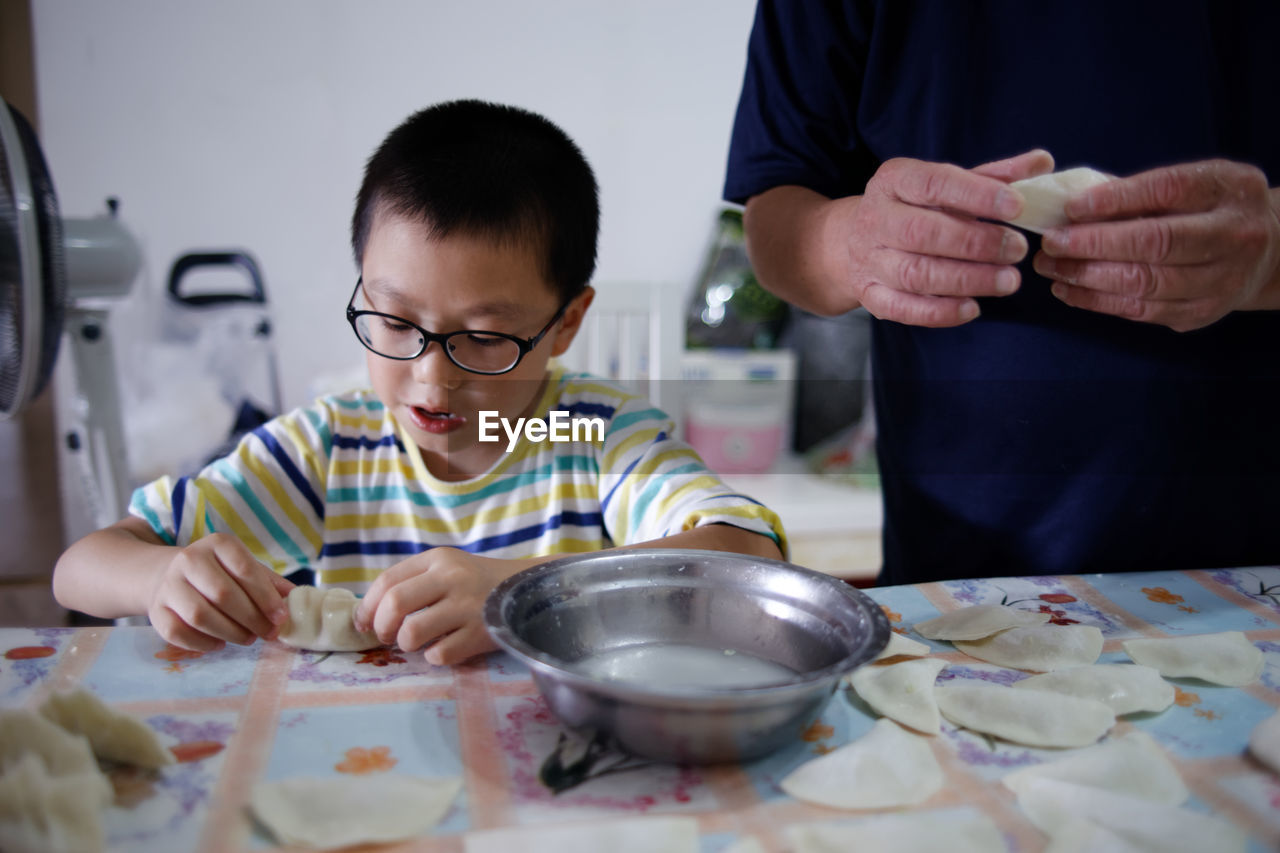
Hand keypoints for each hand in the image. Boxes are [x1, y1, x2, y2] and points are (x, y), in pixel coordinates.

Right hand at [148, 533, 293, 650]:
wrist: (172, 575)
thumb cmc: (221, 574)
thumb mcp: (247, 568)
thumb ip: (271, 583)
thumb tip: (297, 599)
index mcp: (218, 544)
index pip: (245, 569)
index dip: (266, 597)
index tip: (280, 617)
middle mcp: (189, 559)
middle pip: (223, 594)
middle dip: (251, 618)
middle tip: (268, 633)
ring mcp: (169, 584)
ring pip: (200, 616)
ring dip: (230, 633)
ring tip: (248, 638)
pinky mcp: (155, 609)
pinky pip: (178, 633)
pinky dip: (202, 644)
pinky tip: (219, 644)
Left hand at [354, 549, 534, 665]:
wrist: (531, 589)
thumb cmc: (478, 582)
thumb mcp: (448, 568)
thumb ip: (413, 582)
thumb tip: (368, 613)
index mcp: (439, 560)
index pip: (387, 581)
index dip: (367, 607)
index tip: (364, 624)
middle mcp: (452, 579)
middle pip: (395, 604)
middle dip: (382, 627)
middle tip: (387, 637)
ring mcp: (468, 607)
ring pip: (413, 632)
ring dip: (406, 644)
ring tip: (416, 643)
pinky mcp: (481, 633)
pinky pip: (440, 654)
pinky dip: (434, 657)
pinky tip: (444, 649)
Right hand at [832, 148, 1052, 326]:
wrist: (854, 239)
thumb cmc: (915, 208)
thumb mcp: (949, 183)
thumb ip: (994, 176)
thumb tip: (1043, 163)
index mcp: (894, 180)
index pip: (933, 184)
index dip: (976, 195)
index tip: (1017, 207)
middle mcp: (875, 218)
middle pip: (922, 233)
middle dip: (976, 244)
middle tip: (1018, 250)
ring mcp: (869, 260)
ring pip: (916, 274)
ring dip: (967, 280)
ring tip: (1008, 281)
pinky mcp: (870, 294)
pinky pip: (903, 308)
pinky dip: (940, 312)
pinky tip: (973, 307)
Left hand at [1034, 159, 1279, 330]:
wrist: (1266, 253)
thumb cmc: (1213, 209)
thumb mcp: (1196, 183)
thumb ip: (1147, 192)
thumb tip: (1076, 205)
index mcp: (1229, 190)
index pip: (1168, 190)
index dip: (1116, 199)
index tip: (1072, 208)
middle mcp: (1233, 236)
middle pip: (1156, 243)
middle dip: (1094, 244)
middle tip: (1051, 241)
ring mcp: (1221, 280)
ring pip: (1145, 282)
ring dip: (1088, 276)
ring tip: (1051, 267)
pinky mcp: (1201, 313)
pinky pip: (1142, 311)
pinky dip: (1098, 301)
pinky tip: (1068, 290)